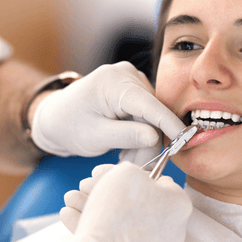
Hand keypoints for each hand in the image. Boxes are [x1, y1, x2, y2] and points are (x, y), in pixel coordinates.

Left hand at [30, 61, 184, 163]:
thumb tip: (155, 137)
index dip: (169, 123)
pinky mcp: (134, 89)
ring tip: (124, 156)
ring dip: (143, 141)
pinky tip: (126, 146)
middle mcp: (126, 75)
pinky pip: (148, 114)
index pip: (149, 104)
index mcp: (113, 82)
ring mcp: (131, 80)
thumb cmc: (69, 126)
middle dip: (148, 142)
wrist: (56, 118)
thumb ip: (126, 136)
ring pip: (152, 117)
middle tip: (135, 166)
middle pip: (153, 113)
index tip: (185, 139)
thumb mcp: (95, 137)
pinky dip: (140, 134)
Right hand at [62, 161, 192, 241]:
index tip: (111, 172)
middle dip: (108, 191)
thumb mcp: (126, 171)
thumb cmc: (119, 210)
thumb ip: (132, 170)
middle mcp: (172, 230)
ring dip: (94, 206)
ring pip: (122, 221)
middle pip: (137, 203)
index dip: (133, 173)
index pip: (160, 182)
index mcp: (180, 205)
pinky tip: (70, 215)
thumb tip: (131, 177)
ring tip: (71, 198)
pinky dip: (94, 226)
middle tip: (86, 185)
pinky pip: (115, 241)